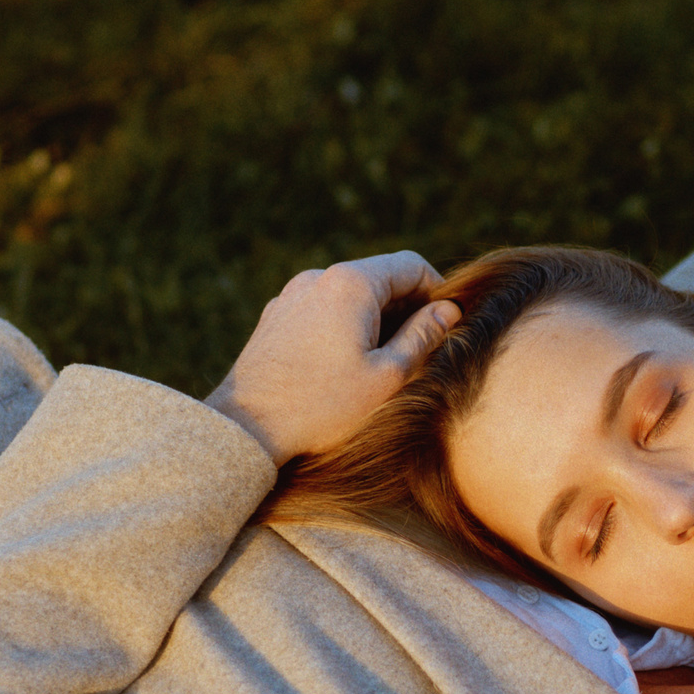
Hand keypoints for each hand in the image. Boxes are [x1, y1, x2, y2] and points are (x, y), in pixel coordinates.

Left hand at [206, 252, 460, 463]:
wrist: (244, 428)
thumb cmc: (321, 407)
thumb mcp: (387, 377)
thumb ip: (423, 337)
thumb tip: (448, 311)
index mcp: (350, 283)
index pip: (411, 266)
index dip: (439, 292)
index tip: (449, 325)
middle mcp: (318, 278)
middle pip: (379, 278)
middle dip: (407, 309)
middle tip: (422, 351)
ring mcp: (291, 296)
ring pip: (350, 296)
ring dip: (375, 321)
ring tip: (382, 365)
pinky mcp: (275, 318)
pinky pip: (322, 311)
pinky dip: (343, 328)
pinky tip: (343, 369)